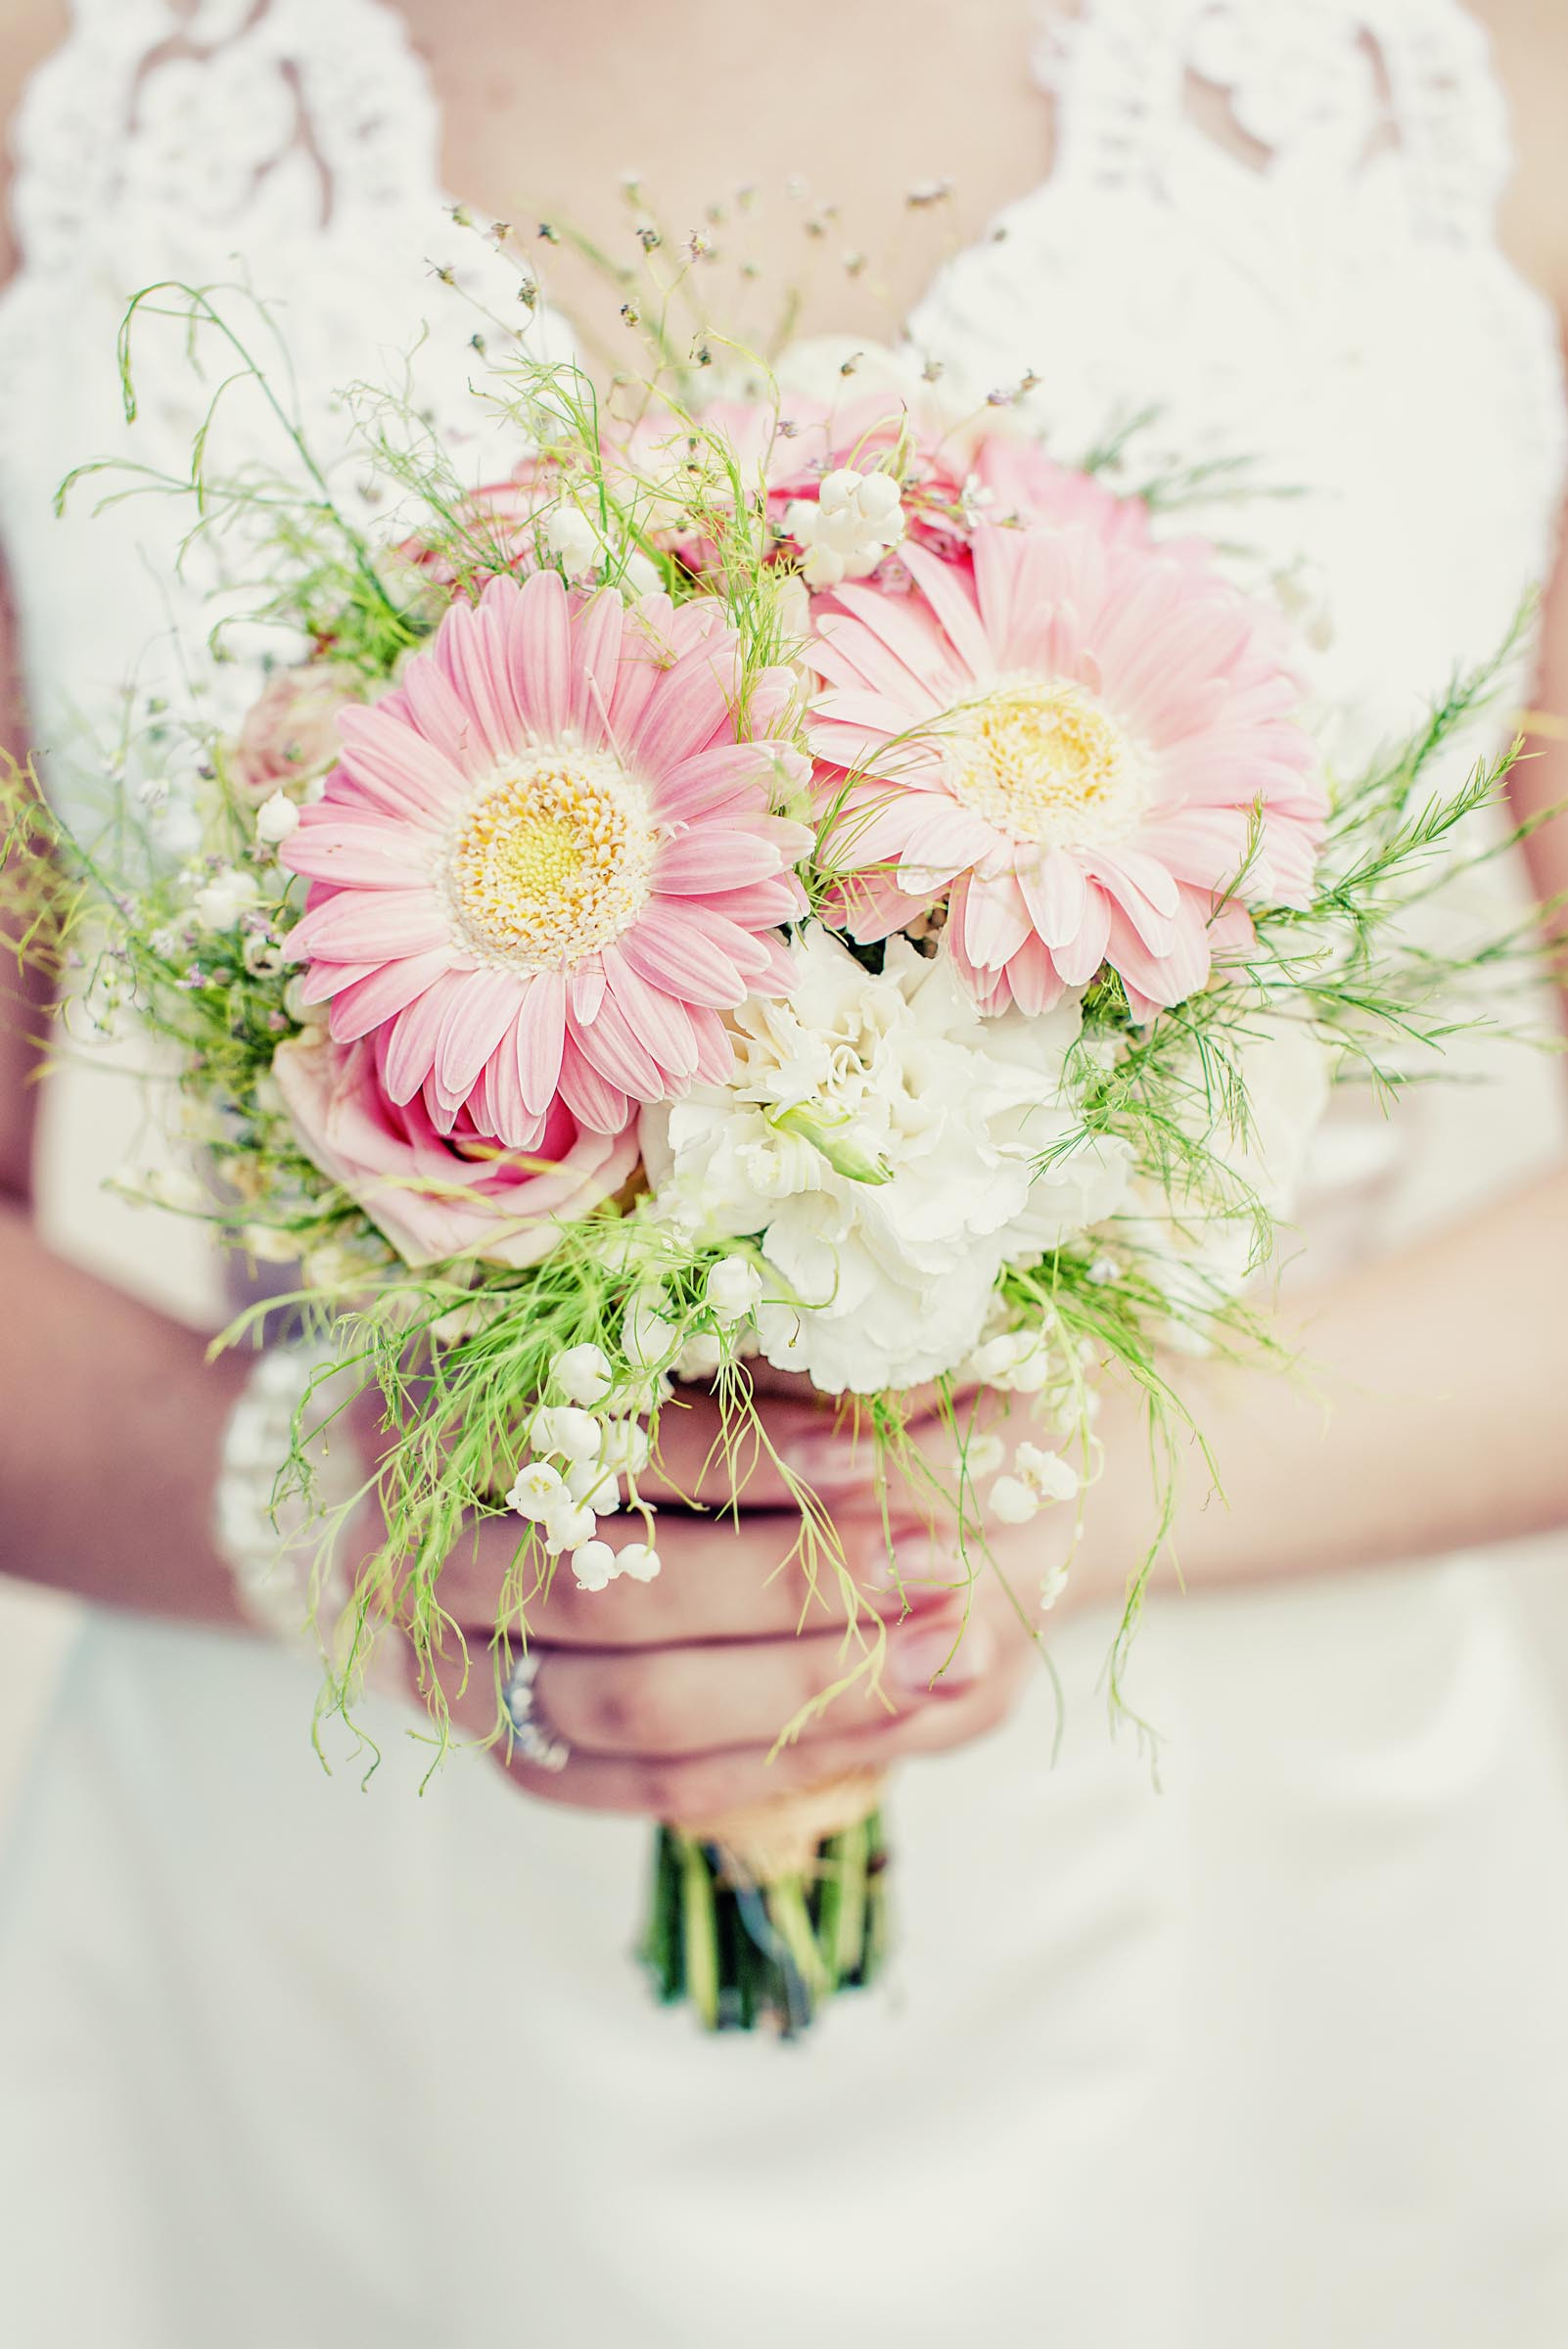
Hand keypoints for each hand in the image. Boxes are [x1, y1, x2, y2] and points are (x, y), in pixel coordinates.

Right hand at [386, 1382, 1063, 1821]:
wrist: (504, 1479)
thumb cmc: (604, 1372)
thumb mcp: (648, 1332)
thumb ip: (732, 1351)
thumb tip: (892, 1368)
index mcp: (429, 1421)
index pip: (601, 1450)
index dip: (742, 1459)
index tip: (878, 1456)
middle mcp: (406, 1559)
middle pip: (613, 1596)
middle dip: (792, 1584)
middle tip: (937, 1561)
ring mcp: (447, 1675)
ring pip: (633, 1707)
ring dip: (805, 1684)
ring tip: (943, 1643)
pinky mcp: (511, 1755)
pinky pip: (646, 1785)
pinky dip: (775, 1756)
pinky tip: (893, 1714)